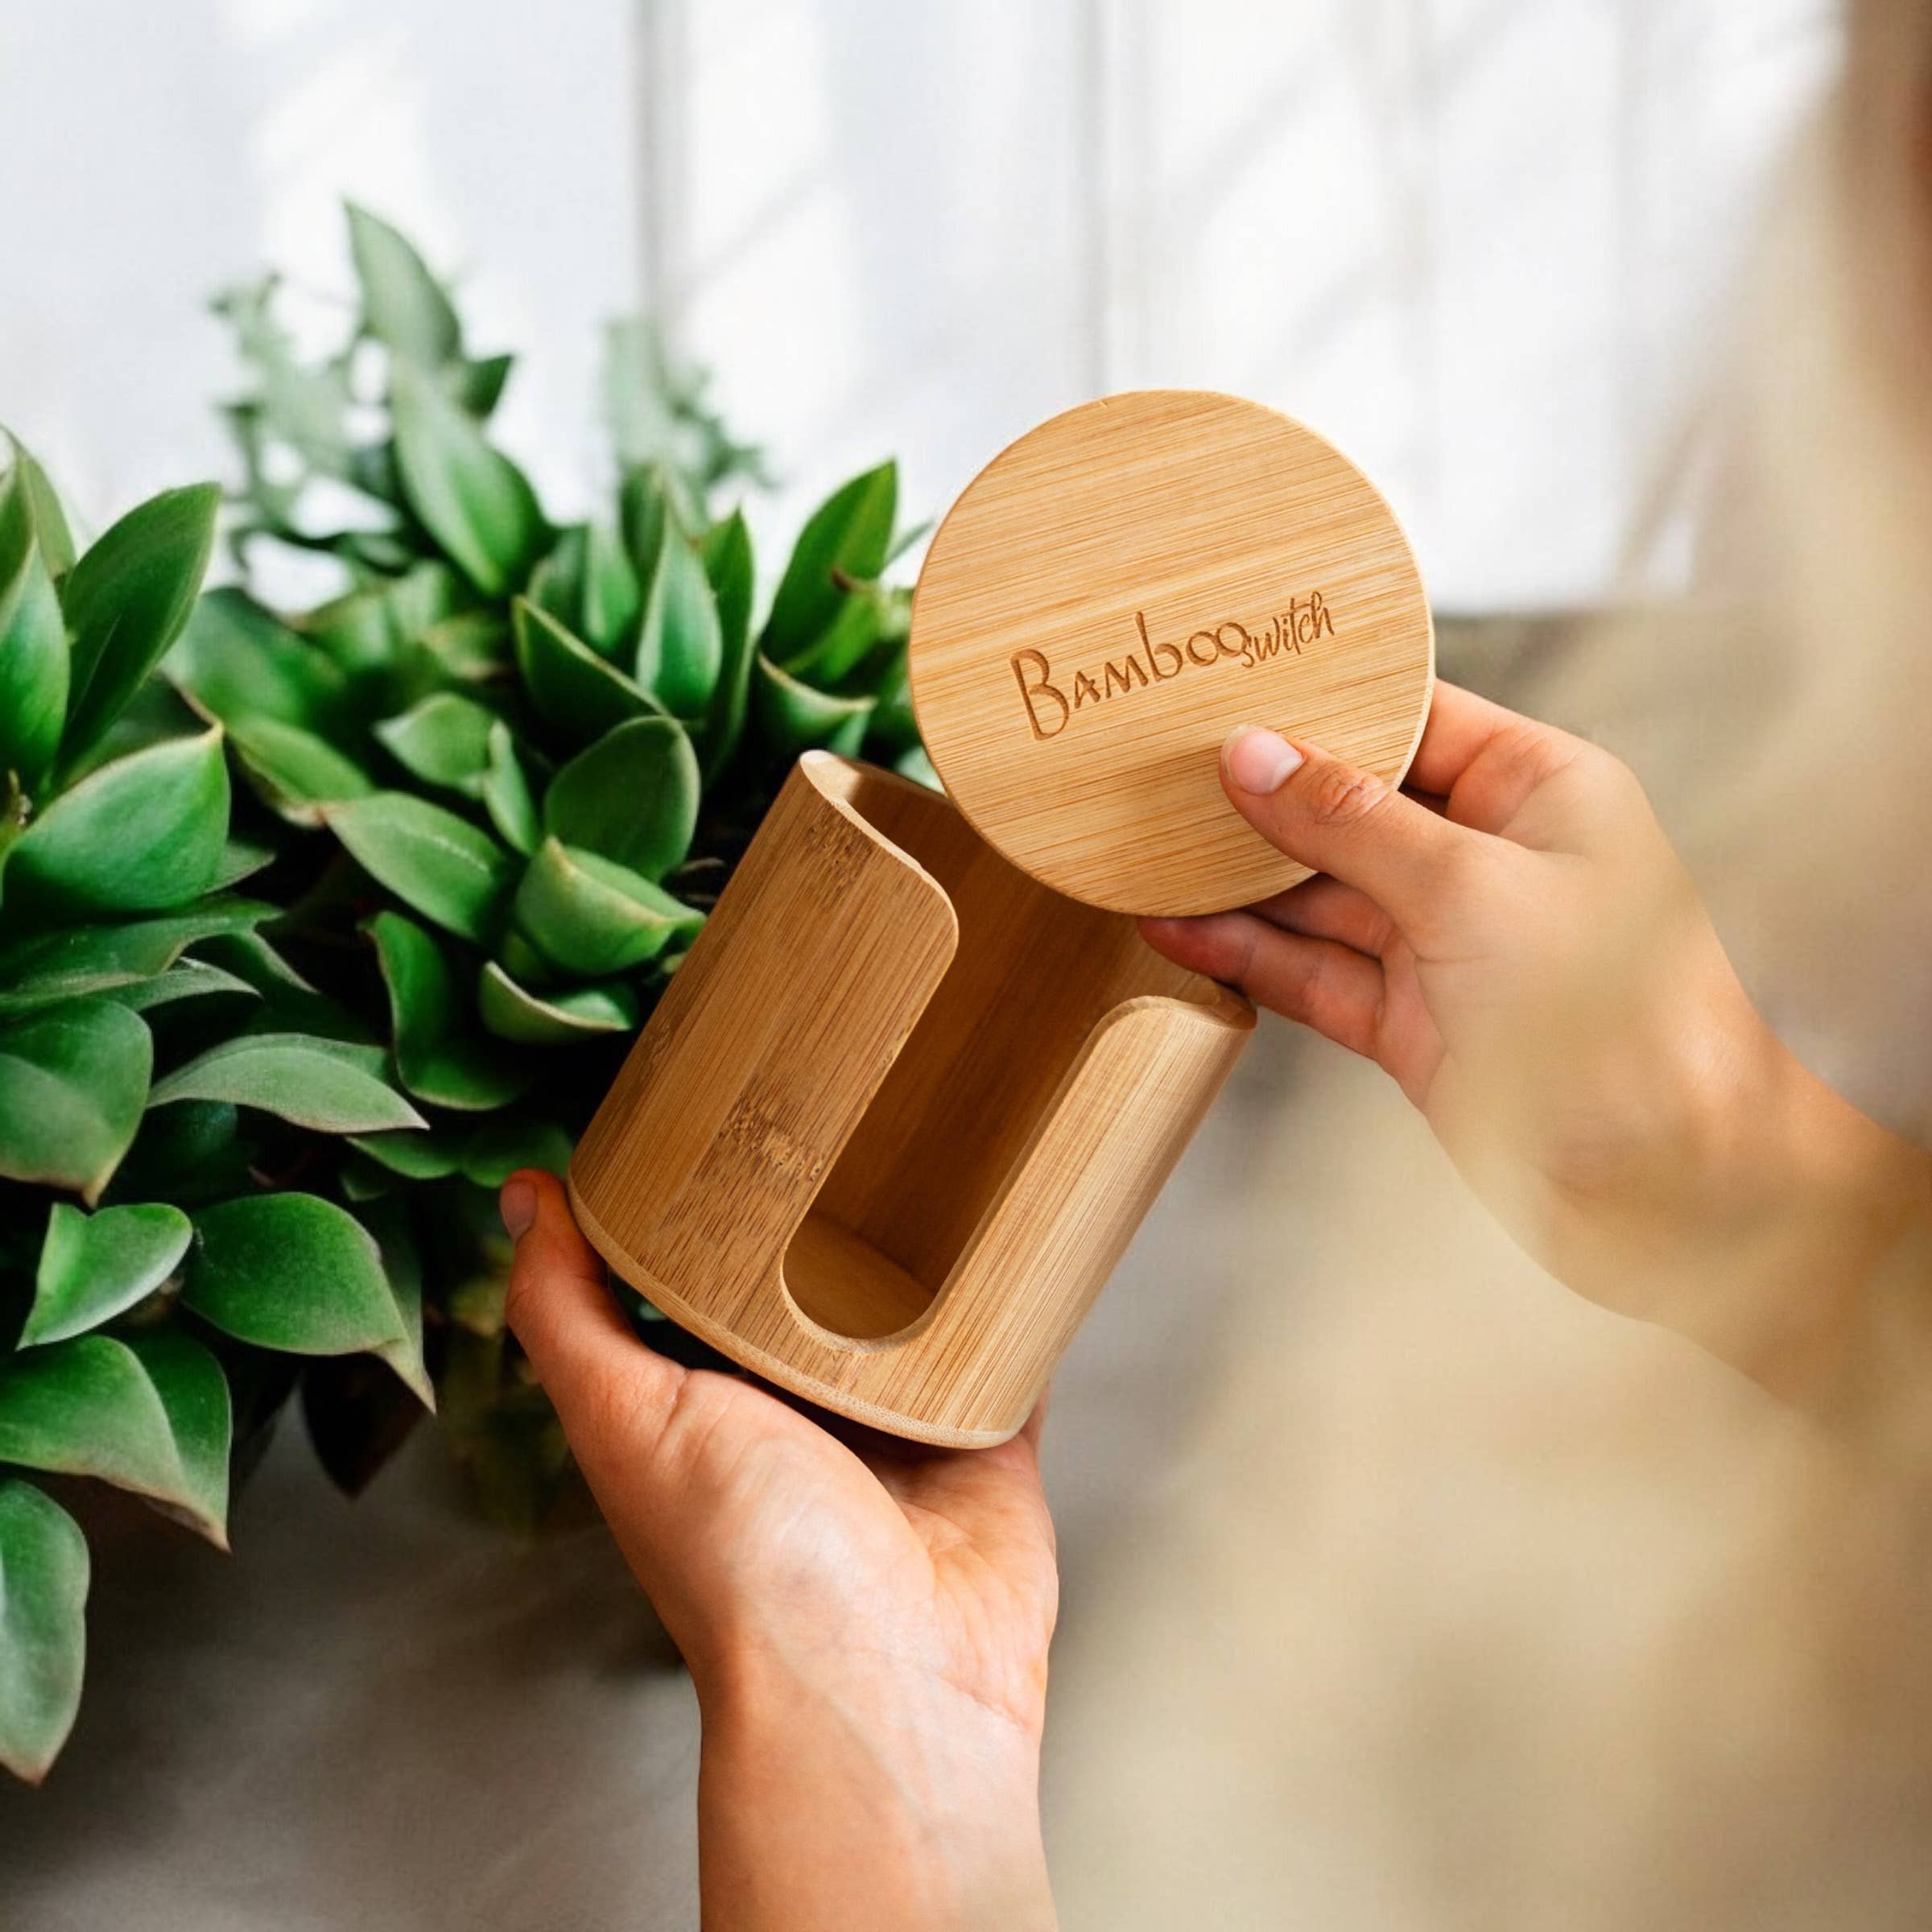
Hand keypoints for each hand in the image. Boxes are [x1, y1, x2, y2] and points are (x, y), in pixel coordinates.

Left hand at [499, 1169, 1058, 1931]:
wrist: (891, 1682)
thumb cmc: (748, 1572)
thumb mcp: (628, 1420)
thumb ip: (569, 1312)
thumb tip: (523, 1198)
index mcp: (706, 1401)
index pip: (697, 1272)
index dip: (702, 1193)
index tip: (716, 1100)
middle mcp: (799, 1410)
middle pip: (812, 1278)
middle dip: (826, 1198)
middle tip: (843, 1084)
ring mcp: (899, 1422)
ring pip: (914, 1299)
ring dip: (927, 1232)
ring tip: (937, 1126)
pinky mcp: (986, 1435)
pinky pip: (1007, 1342)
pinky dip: (1016, 1290)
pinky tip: (1022, 1220)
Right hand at [1141, 685, 1930, 1409]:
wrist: (1671, 1186)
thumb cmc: (1624, 1022)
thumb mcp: (1472, 888)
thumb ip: (1351, 822)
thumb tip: (1254, 759)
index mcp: (1540, 791)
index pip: (1414, 719)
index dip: (1323, 702)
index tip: (1229, 686)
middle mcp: (1492, 860)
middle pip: (1353, 805)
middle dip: (1264, 793)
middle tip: (1163, 767)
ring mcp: (1448, 947)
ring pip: (1320, 895)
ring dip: (1239, 878)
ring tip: (1146, 846)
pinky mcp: (1413, 1024)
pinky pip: (1313, 973)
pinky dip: (1249, 955)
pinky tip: (1183, 931)